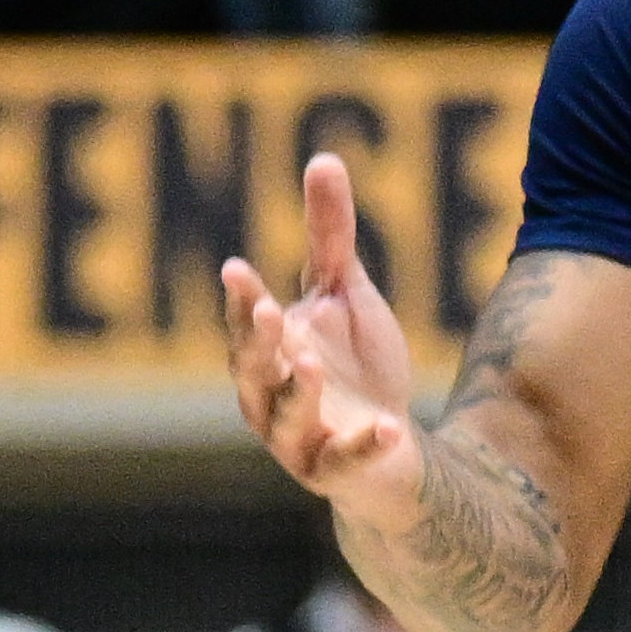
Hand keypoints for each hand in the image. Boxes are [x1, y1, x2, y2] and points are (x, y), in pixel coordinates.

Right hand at [217, 151, 424, 523]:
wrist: (392, 449)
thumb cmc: (357, 367)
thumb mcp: (346, 294)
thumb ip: (330, 236)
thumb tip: (324, 158)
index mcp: (265, 352)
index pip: (247, 322)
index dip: (241, 299)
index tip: (237, 268)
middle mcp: (268, 398)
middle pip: (252, 369)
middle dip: (256, 341)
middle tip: (267, 308)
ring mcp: (298, 441)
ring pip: (287, 418)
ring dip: (296, 390)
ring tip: (310, 361)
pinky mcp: (336, 473)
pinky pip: (347, 462)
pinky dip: (366, 446)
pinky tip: (392, 429)